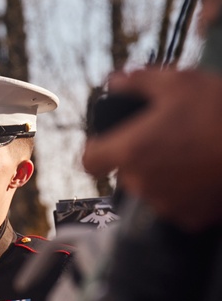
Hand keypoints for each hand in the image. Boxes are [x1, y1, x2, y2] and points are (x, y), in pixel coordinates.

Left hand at [83, 67, 221, 230]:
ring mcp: (166, 204)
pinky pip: (178, 205)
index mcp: (130, 151)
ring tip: (194, 153)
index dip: (97, 150)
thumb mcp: (179, 82)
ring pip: (152, 189)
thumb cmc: (219, 109)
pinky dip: (187, 193)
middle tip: (172, 138)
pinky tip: (205, 173)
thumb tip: (113, 82)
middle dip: (141, 157)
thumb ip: (138, 81)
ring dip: (164, 175)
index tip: (112, 141)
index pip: (90, 160)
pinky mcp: (190, 218)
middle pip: (126, 172)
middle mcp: (141, 182)